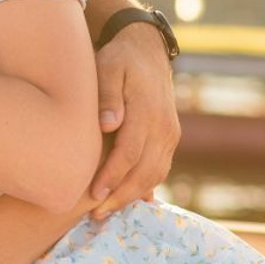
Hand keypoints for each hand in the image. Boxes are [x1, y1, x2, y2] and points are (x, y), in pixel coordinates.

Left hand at [86, 20, 179, 220]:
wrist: (146, 49)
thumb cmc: (119, 59)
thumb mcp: (108, 68)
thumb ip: (107, 95)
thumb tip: (108, 124)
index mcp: (147, 111)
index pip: (130, 152)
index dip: (113, 176)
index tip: (94, 194)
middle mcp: (163, 126)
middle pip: (145, 171)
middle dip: (121, 196)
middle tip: (96, 214)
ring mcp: (170, 133)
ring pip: (155, 174)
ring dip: (133, 196)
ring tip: (107, 210)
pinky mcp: (170, 137)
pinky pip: (161, 168)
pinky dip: (147, 186)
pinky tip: (132, 201)